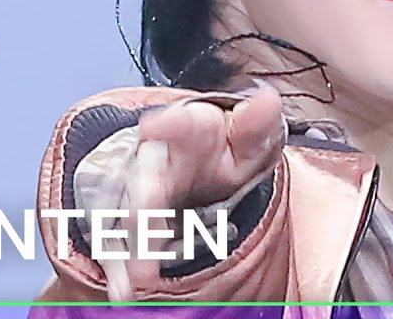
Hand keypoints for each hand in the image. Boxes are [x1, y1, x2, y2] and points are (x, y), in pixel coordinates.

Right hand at [101, 84, 284, 299]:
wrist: (198, 161)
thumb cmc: (224, 146)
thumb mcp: (249, 134)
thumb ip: (257, 122)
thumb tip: (268, 101)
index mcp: (188, 131)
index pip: (179, 124)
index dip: (165, 125)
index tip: (150, 126)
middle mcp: (157, 160)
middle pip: (145, 180)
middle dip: (143, 205)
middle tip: (141, 225)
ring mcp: (141, 192)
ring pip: (130, 217)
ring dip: (132, 247)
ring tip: (138, 277)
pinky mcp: (136, 222)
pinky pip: (125, 244)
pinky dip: (123, 268)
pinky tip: (125, 291)